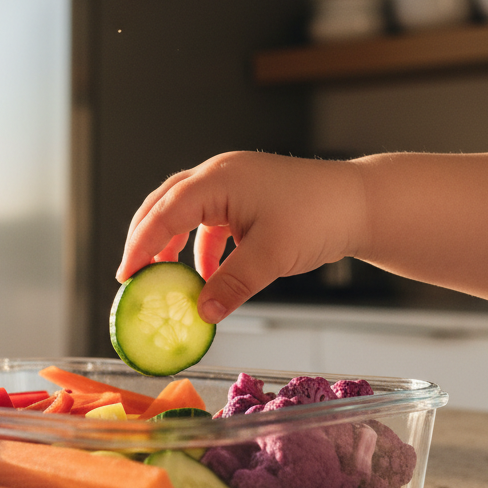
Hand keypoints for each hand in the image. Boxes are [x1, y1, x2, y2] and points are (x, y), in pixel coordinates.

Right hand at [116, 151, 365, 322]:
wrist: (361, 202)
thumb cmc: (321, 216)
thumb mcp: (271, 257)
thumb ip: (231, 285)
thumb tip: (201, 313)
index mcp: (220, 179)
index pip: (164, 212)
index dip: (141, 245)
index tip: (126, 275)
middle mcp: (220, 174)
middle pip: (165, 204)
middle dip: (146, 240)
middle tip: (132, 275)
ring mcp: (233, 183)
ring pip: (185, 211)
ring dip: (172, 244)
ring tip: (166, 279)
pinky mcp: (246, 196)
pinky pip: (209, 220)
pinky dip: (201, 247)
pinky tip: (208, 275)